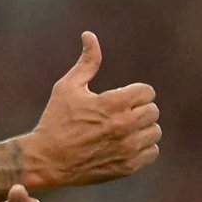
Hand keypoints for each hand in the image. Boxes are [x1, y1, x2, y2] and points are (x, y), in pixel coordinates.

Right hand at [26, 31, 160, 188]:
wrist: (46, 159)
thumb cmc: (55, 120)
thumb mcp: (67, 87)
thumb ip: (87, 61)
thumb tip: (89, 35)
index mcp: (113, 103)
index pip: (148, 92)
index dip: (135, 92)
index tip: (121, 98)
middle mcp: (124, 125)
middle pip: (153, 111)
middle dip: (138, 109)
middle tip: (120, 113)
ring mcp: (127, 148)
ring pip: (155, 132)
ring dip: (142, 129)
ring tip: (123, 129)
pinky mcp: (127, 166)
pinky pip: (152, 152)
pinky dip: (143, 148)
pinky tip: (125, 144)